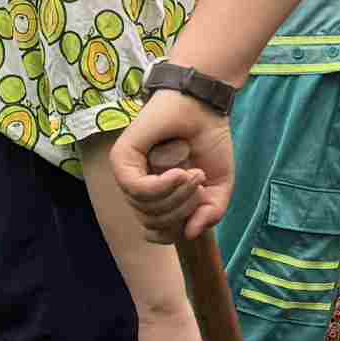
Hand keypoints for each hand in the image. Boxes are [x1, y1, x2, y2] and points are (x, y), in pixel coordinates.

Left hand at [112, 91, 233, 240]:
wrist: (204, 106)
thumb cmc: (209, 142)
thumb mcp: (218, 187)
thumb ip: (210, 215)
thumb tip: (188, 234)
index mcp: (156, 196)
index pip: (155, 231)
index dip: (176, 231)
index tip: (195, 214)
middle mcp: (137, 186)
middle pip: (152, 223)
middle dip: (182, 212)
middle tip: (199, 184)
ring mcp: (127, 172)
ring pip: (146, 208)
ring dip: (177, 196)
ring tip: (194, 174)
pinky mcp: (121, 158)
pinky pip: (138, 189)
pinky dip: (163, 186)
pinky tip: (179, 173)